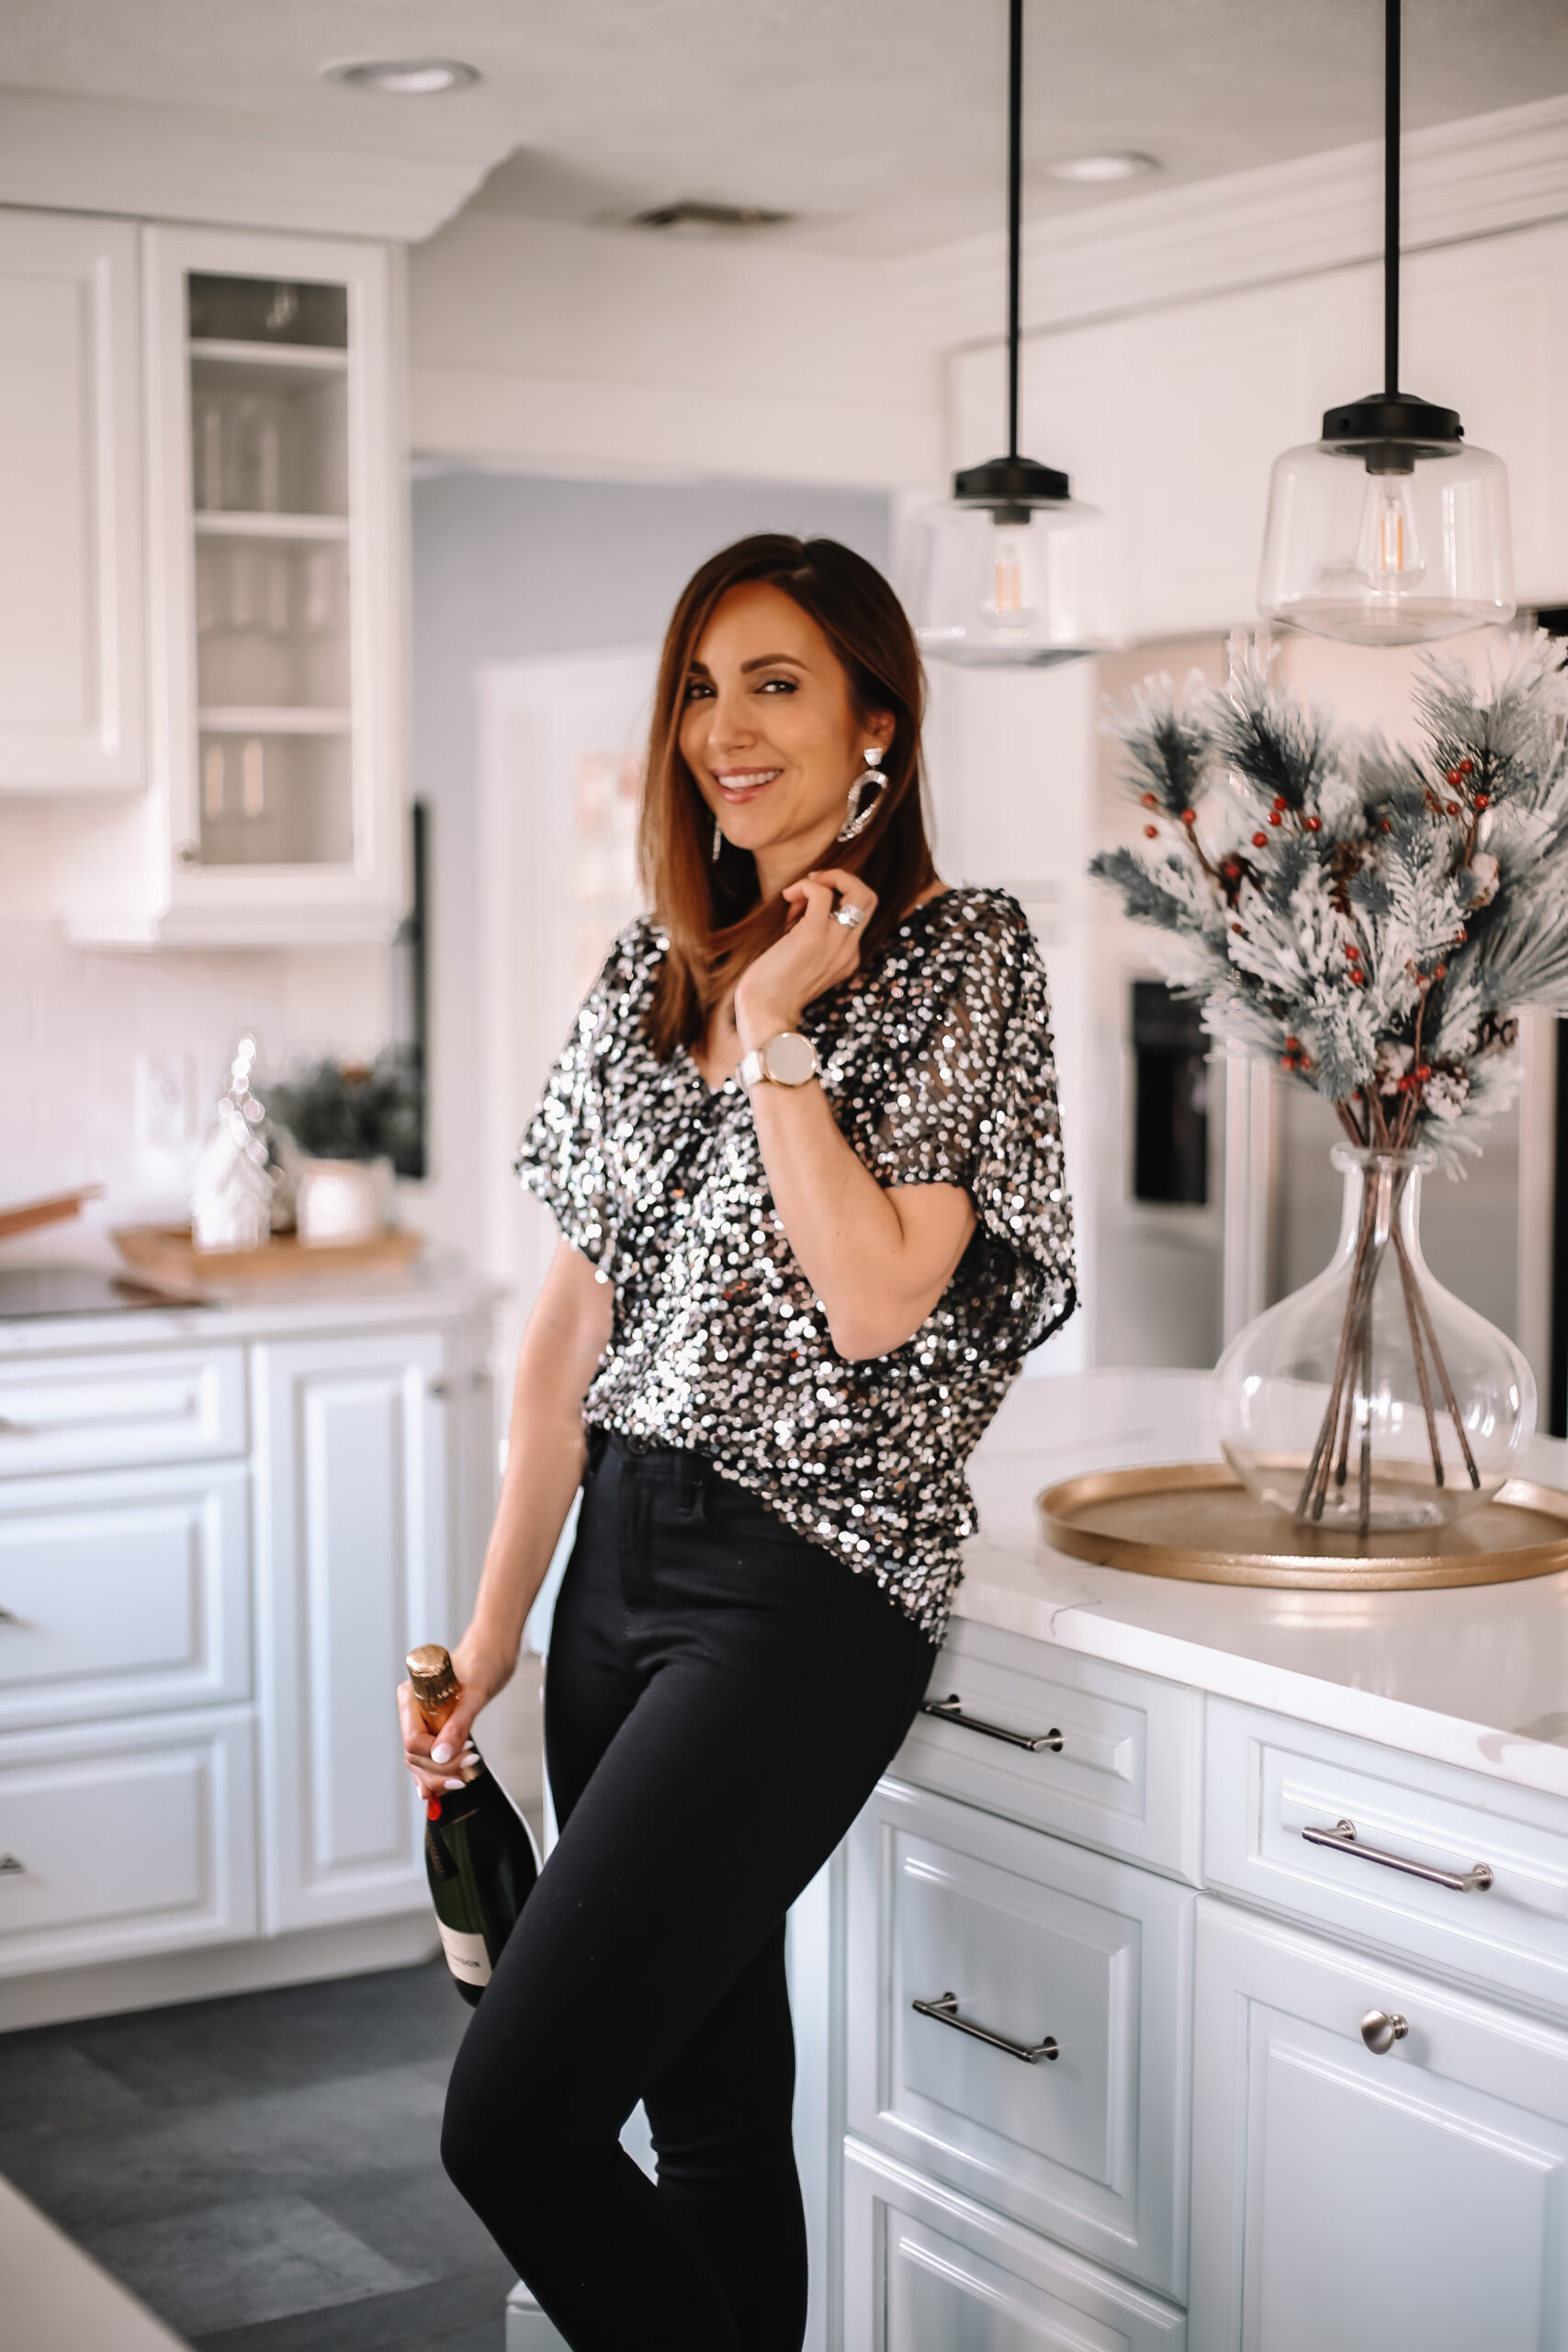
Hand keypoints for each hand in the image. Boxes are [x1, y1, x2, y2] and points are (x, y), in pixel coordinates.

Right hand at [397, 1626, 517, 1803]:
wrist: (493, 1649)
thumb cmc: (483, 1661)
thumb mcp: (475, 1694)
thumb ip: (457, 1725)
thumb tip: (441, 1755)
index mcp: (412, 1697)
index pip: (414, 1741)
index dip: (437, 1756)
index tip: (466, 1754)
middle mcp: (412, 1709)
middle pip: (415, 1755)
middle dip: (440, 1769)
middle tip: (467, 1770)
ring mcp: (421, 1718)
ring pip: (421, 1759)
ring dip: (441, 1773)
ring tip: (466, 1772)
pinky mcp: (435, 1724)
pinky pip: (429, 1753)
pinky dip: (438, 1770)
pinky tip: (444, 1784)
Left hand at [734, 868, 876, 1050]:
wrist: (765, 1014)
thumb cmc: (772, 990)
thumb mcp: (800, 964)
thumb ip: (808, 939)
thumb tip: (798, 905)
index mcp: (848, 958)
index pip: (860, 913)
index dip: (836, 898)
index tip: (806, 905)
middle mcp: (849, 950)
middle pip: (869, 898)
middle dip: (843, 879)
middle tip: (813, 885)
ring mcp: (835, 943)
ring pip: (857, 891)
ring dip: (827, 879)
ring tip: (797, 894)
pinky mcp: (812, 936)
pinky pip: (820, 893)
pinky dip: (805, 886)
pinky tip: (787, 898)